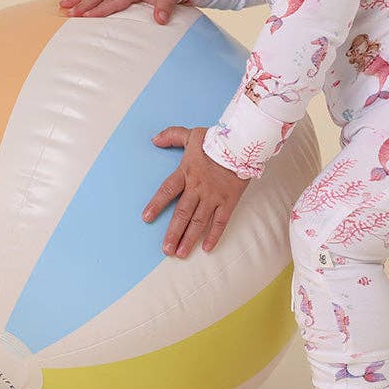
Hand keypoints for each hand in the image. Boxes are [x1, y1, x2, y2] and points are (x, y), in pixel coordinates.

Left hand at [144, 126, 251, 257]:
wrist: (242, 144)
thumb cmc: (217, 139)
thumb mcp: (191, 134)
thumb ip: (172, 135)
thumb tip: (154, 139)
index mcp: (186, 172)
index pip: (167, 191)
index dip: (156, 204)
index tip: (146, 218)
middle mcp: (198, 188)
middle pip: (182, 214)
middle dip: (173, 233)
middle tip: (166, 250)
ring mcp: (213, 197)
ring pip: (199, 222)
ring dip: (189, 238)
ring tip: (180, 253)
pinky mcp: (229, 201)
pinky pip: (220, 221)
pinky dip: (214, 235)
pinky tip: (207, 248)